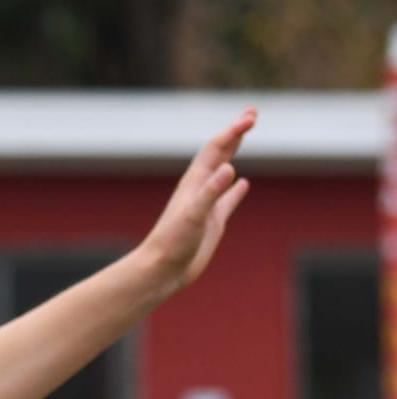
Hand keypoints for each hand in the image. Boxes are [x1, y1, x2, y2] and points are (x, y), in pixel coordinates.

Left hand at [136, 108, 254, 293]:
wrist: (160, 271)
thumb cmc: (172, 244)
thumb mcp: (194, 216)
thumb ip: (211, 192)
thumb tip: (230, 167)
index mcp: (194, 183)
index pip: (216, 148)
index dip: (233, 131)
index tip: (252, 117)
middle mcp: (200, 190)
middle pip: (219, 153)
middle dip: (235, 133)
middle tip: (252, 113)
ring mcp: (206, 206)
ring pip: (222, 173)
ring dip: (233, 154)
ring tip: (241, 138)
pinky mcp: (211, 223)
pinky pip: (227, 200)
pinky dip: (235, 190)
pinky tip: (242, 183)